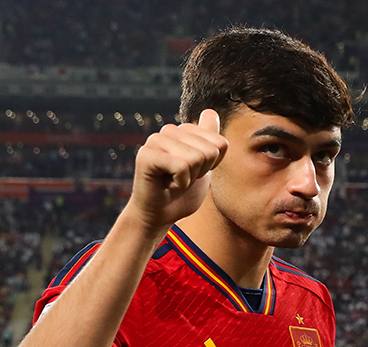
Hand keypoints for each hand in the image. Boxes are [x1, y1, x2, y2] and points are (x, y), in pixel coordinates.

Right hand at [127, 108, 227, 233]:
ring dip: (190, 178)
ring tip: (175, 180)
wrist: (160, 215)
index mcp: (185, 130)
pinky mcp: (147, 154)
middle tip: (183, 178)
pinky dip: (180, 183)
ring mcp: (156, 140)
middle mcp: (170, 130)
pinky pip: (181, 166)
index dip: (213, 165)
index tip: (195, 172)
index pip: (220, 143)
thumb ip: (210, 140)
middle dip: (201, 172)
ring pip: (196, 158)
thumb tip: (210, 111)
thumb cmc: (181, 193)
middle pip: (209, 151)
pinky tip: (168, 184)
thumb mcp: (204, 166)